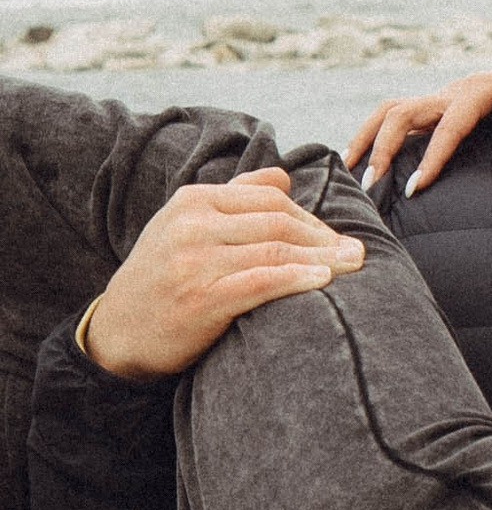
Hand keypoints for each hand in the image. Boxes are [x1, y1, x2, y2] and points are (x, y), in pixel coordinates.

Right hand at [82, 172, 365, 381]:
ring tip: (353, 265)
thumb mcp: (185, 225)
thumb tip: (284, 176)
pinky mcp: (201, 298)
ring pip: (275, 250)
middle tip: (356, 252)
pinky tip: (323, 281)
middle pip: (278, 222)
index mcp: (193, 200)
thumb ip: (234, 197)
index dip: (310, 217)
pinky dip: (298, 278)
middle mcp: (192, 224)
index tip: (334, 237)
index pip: (269, 199)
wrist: (118, 333)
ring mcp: (195, 261)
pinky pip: (262, 282)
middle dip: (324, 237)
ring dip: (323, 258)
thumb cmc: (162, 277)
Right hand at [350, 61, 491, 195]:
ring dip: (366, 137)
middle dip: (383, 147)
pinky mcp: (434, 105)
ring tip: (348, 168)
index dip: (431, 159)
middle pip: (402, 113)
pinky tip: (361, 157)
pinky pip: (397, 116)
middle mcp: (449, 93)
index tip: (414, 189)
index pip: (447, 129)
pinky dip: (375, 133)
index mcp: (475, 93)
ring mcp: (438, 97)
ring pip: (390, 110)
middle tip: (371, 184)